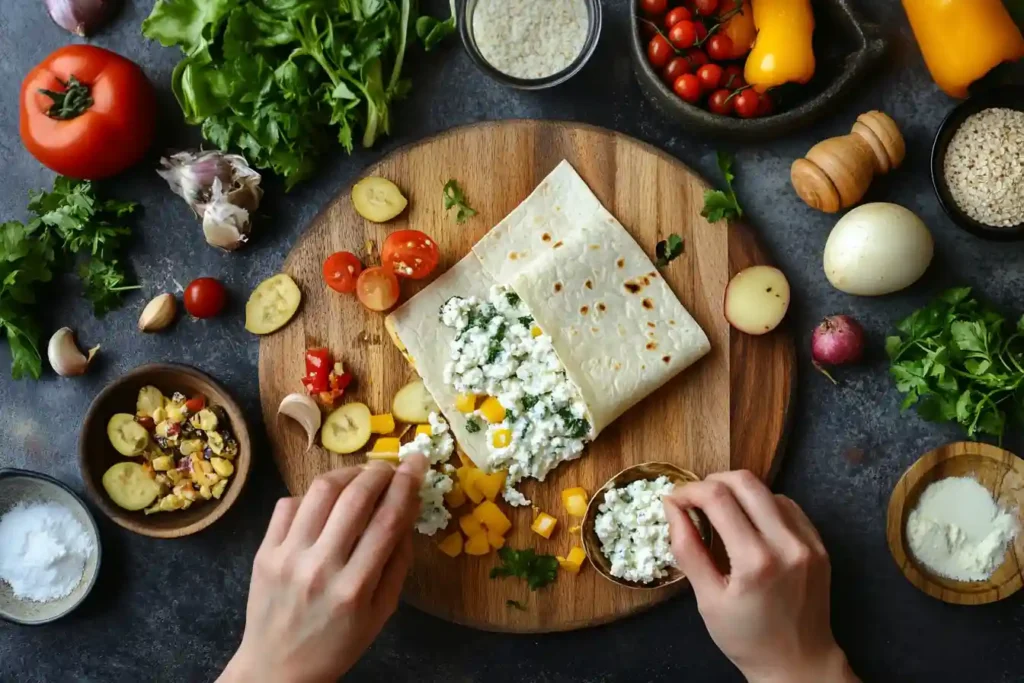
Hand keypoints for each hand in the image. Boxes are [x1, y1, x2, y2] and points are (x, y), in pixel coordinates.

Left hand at [220, 455, 427, 682]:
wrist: (276, 670)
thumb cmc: (337, 644)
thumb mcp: (381, 613)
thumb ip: (397, 562)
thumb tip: (409, 508)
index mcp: (355, 588)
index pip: (388, 520)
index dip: (407, 484)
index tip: (418, 462)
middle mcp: (320, 567)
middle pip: (355, 498)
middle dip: (380, 472)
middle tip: (392, 466)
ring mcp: (287, 557)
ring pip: (320, 492)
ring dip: (347, 474)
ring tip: (361, 477)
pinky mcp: (264, 552)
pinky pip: (288, 504)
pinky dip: (312, 495)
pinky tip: (325, 503)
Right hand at [663, 471, 858, 682]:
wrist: (799, 664)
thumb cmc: (746, 638)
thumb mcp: (707, 600)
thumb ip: (687, 549)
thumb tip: (671, 506)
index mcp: (756, 561)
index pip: (718, 498)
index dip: (689, 491)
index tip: (674, 500)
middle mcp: (788, 544)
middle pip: (746, 481)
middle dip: (713, 481)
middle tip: (695, 499)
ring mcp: (808, 542)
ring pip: (767, 489)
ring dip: (738, 493)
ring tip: (721, 513)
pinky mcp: (819, 544)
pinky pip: (787, 506)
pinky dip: (762, 505)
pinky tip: (749, 523)